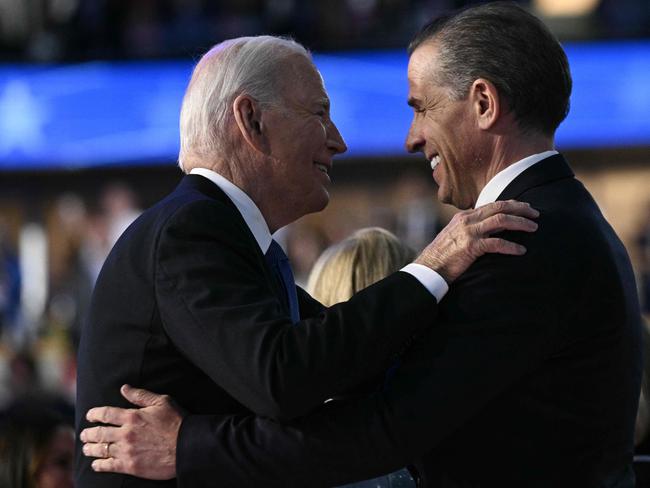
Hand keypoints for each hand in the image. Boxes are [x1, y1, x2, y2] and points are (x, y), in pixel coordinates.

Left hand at [80, 384, 183, 479]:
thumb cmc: (177, 422)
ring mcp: (127, 451)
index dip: (94, 414)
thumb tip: (124, 388)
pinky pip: (108, 466)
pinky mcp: (130, 466)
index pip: (105, 414)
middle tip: (84, 434)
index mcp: (132, 416)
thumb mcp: (162, 402)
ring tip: (87, 448)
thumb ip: (140, 395)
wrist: (187, 446)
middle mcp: (126, 433)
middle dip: (88, 433)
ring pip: (101, 450)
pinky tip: (96, 464)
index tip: (90, 416)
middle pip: (99, 433)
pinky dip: (99, 465)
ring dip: (90, 449)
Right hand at [415, 200, 538, 282]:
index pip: (492, 205)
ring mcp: (469, 232)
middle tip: (536, 213)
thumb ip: (472, 230)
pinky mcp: (471, 247)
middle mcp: (467, 220)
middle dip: (520, 209)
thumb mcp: (456, 236)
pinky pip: (497, 243)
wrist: (429, 268)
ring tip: (534, 228)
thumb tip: (491, 231)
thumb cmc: (443, 256)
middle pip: (499, 207)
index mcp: (464, 216)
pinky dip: (511, 246)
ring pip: (501, 221)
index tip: (525, 207)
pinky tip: (521, 250)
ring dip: (520, 223)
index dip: (511, 204)